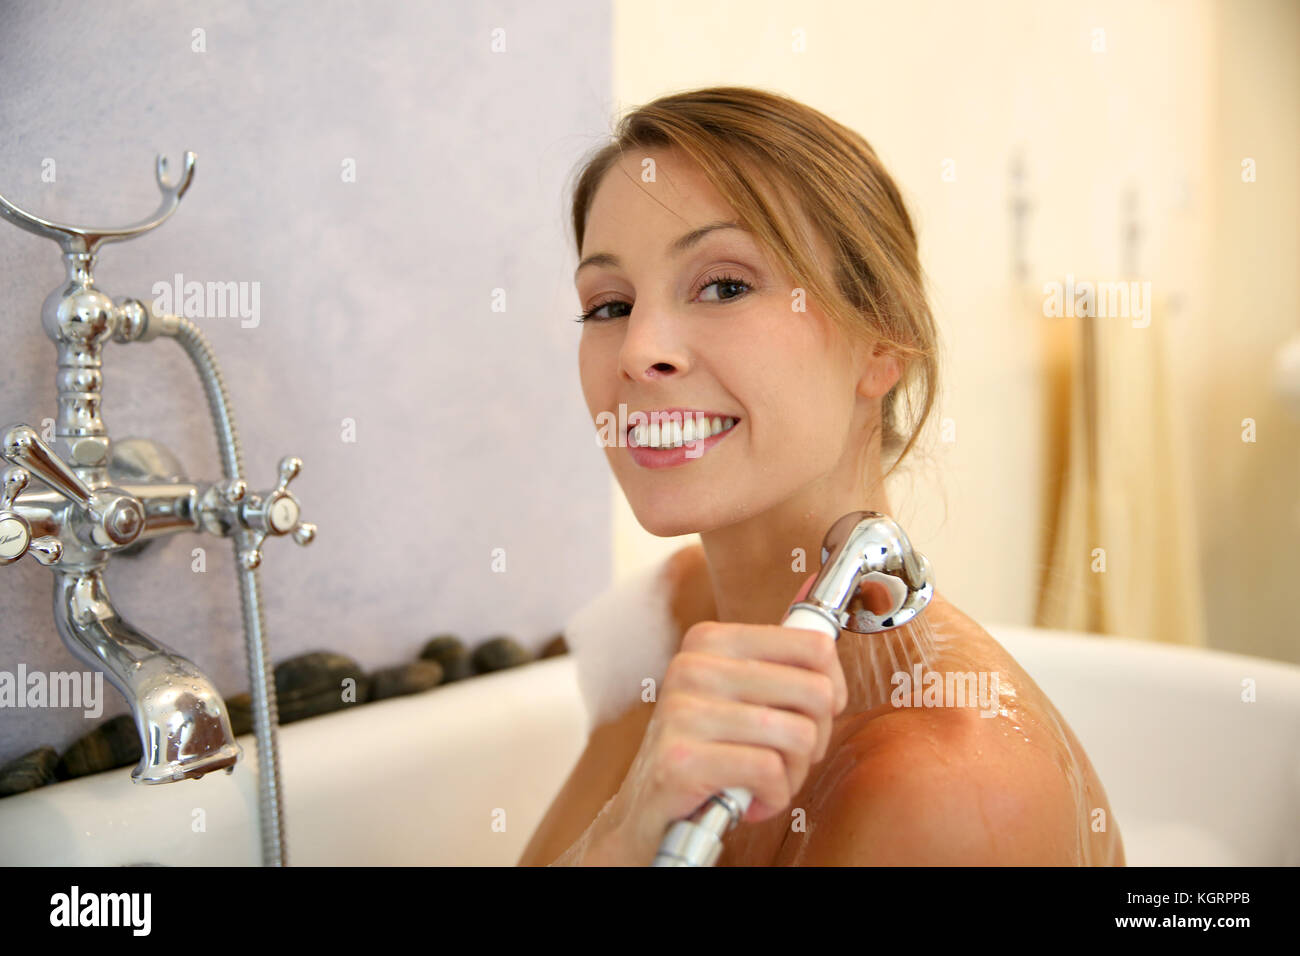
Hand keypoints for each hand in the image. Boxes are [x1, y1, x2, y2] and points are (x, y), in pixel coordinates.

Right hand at [603, 573, 848, 862]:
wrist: (646, 810)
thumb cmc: (704, 748)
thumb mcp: (737, 689)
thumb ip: (777, 647)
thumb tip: (815, 588)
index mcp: (710, 639)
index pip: (815, 646)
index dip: (831, 690)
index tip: (813, 713)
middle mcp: (694, 667)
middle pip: (815, 694)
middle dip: (814, 739)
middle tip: (786, 757)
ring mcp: (684, 711)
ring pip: (799, 736)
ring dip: (793, 773)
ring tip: (765, 780)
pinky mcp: (682, 758)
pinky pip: (770, 771)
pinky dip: (771, 796)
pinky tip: (747, 799)